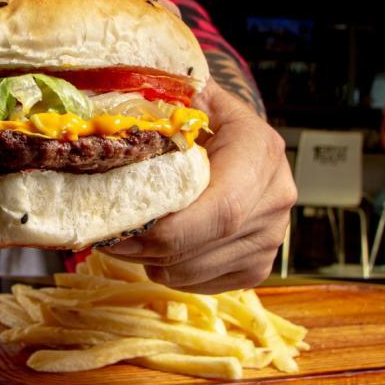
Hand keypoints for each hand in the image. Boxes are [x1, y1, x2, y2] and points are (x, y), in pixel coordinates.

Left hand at [103, 79, 297, 293]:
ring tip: (134, 239)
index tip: (121, 229)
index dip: (167, 230)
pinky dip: (172, 272)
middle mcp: (275, 198)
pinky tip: (163, 247)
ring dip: (153, 263)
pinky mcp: (259, 267)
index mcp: (260, 151)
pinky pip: (201, 284)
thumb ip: (165, 101)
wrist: (247, 146)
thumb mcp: (194, 99)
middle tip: (109, 238)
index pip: (220, 209)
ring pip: (193, 272)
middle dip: (145, 249)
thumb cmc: (210, 121)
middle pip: (201, 246)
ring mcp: (271, 239)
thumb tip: (119, 105)